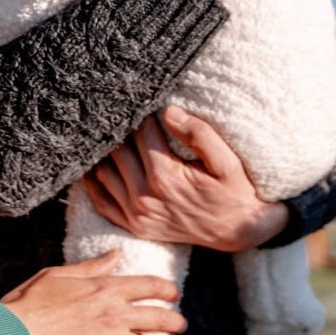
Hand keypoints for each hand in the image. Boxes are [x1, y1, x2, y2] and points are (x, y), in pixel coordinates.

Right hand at [1, 251, 187, 334]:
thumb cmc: (29, 303)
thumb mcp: (58, 275)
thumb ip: (92, 266)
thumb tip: (116, 254)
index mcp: (106, 289)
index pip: (150, 286)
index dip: (168, 290)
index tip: (175, 295)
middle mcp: (115, 314)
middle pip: (160, 317)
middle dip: (177, 322)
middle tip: (181, 326)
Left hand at [84, 109, 289, 252]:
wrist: (240, 230)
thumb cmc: (236, 193)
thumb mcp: (228, 162)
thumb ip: (201, 135)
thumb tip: (169, 112)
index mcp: (166, 177)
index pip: (141, 134)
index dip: (144, 116)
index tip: (147, 105)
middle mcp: (145, 197)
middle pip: (118, 151)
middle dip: (123, 132)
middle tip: (130, 118)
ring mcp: (138, 215)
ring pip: (103, 173)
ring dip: (106, 154)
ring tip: (118, 139)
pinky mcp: (136, 226)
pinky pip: (102, 202)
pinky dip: (95, 184)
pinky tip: (101, 167)